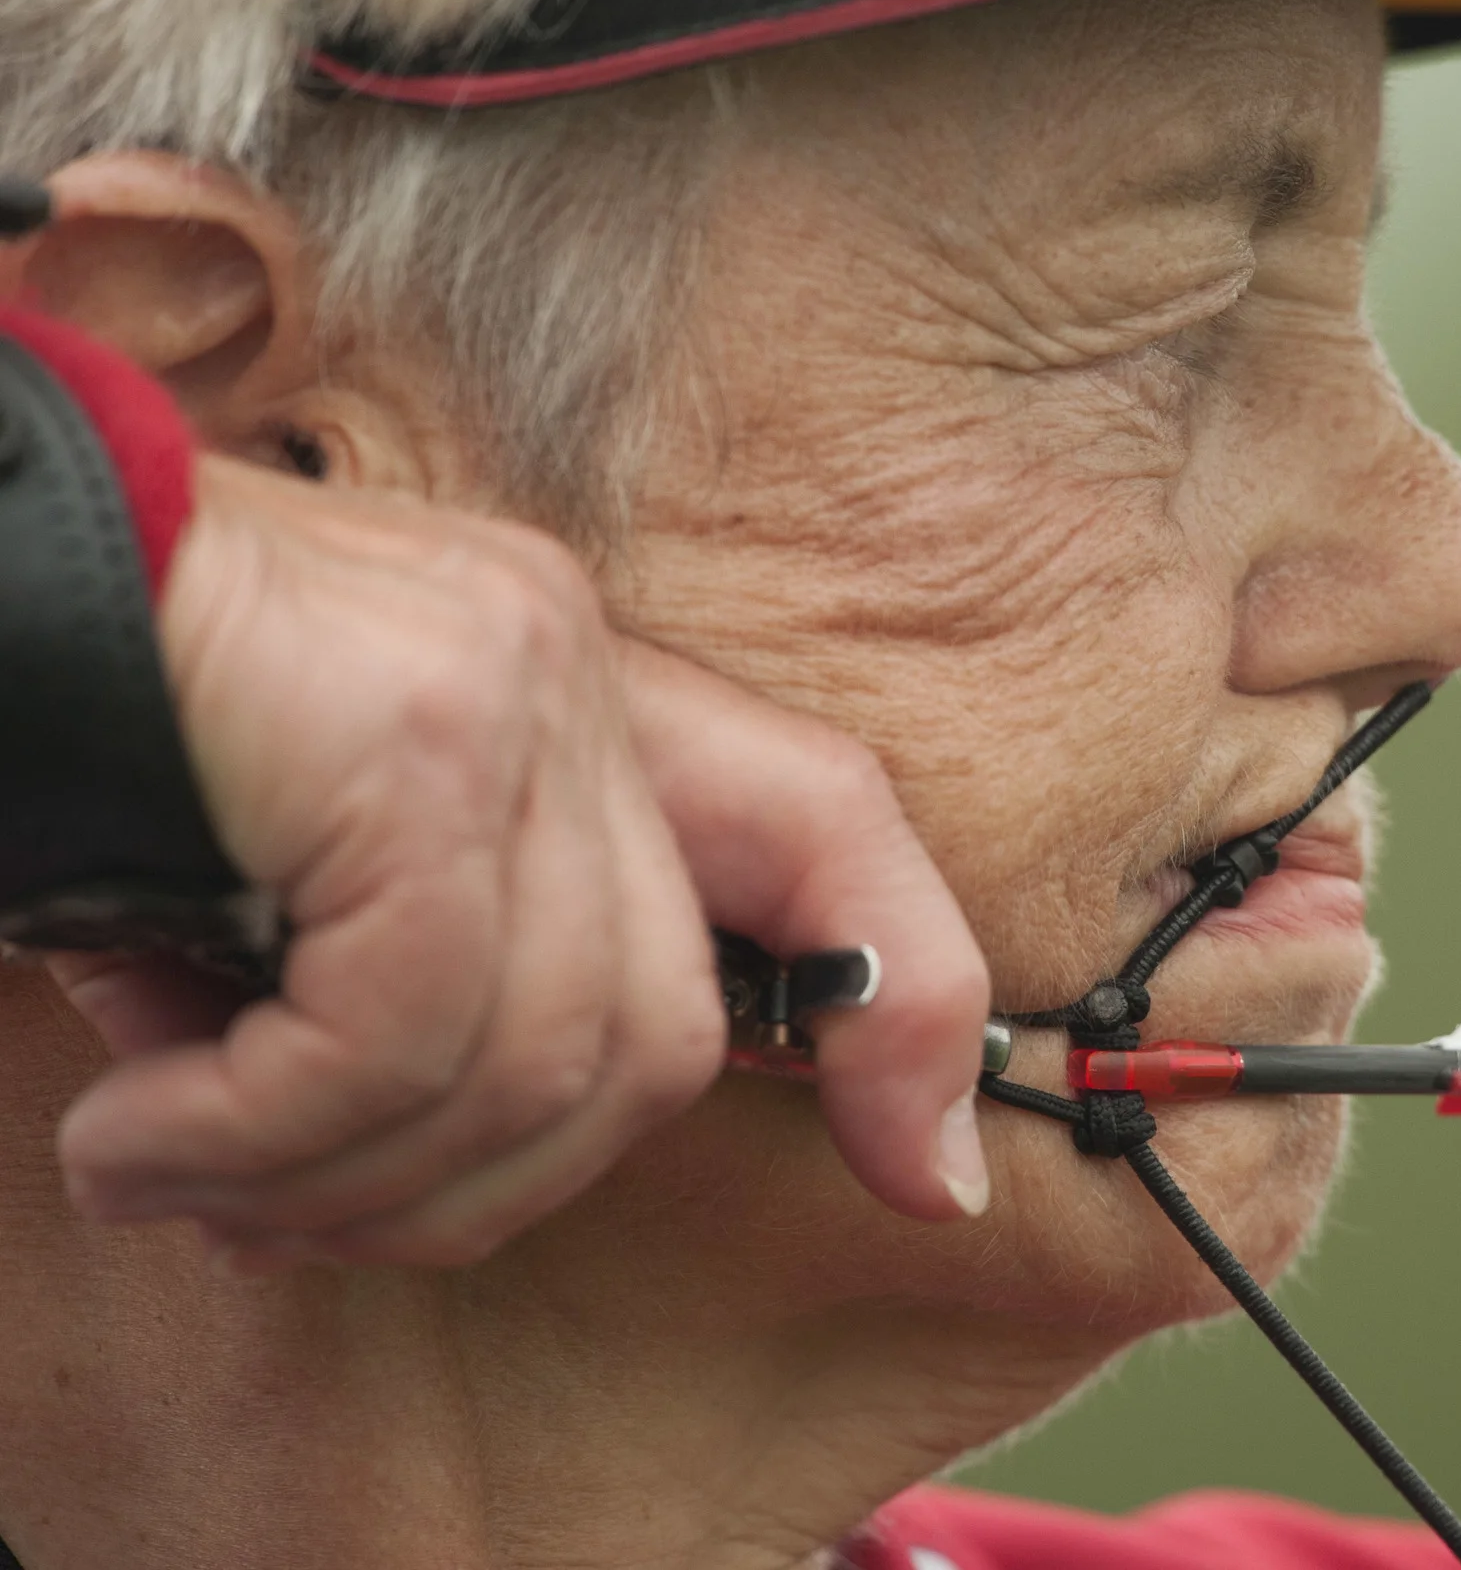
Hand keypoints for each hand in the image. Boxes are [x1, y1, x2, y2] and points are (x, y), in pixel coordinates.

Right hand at [47, 457, 991, 1269]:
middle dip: (480, 1189)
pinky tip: (136, 1138)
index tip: (921, 1175)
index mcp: (579, 695)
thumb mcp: (307, 884)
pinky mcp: (411, 735)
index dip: (906, 1013)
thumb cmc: (109, 748)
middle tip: (283, 1220)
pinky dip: (259, 1136)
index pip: (828, 829)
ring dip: (331, 1182)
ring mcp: (510, 688)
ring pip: (529, 1059)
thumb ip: (440, 986)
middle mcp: (575, 670)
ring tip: (172, 1177)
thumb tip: (495, 1170)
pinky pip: (397, 1031)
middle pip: (658, 1031)